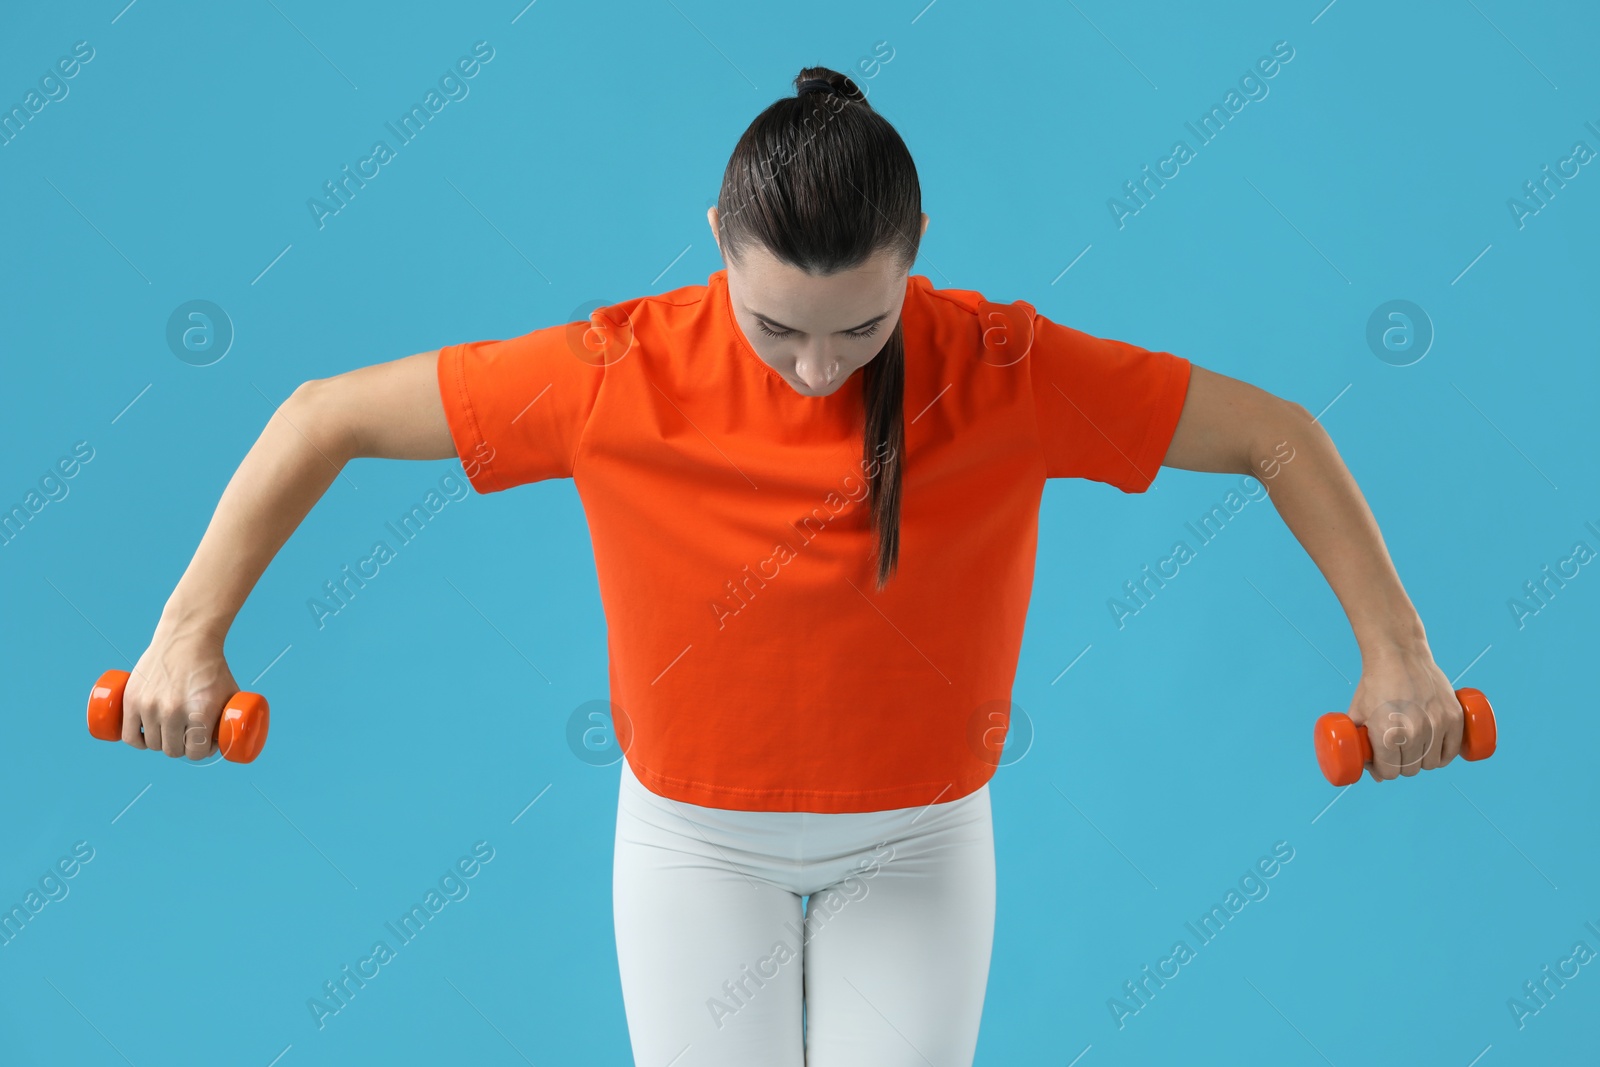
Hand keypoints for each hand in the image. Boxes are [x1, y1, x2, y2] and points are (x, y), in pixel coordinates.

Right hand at [121, 624, 239, 758]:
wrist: (186, 639)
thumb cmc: (211, 668)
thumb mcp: (230, 693)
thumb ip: (229, 719)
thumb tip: (227, 744)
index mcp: (200, 712)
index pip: (196, 752)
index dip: (202, 752)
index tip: (205, 745)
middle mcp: (172, 711)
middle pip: (173, 750)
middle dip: (182, 748)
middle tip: (187, 738)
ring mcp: (150, 706)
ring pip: (152, 744)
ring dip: (161, 743)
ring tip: (169, 734)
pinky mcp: (132, 699)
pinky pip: (128, 735)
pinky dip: (137, 741)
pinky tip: (145, 738)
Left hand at [1346, 644, 1463, 781]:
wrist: (1399, 655)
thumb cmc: (1375, 684)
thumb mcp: (1358, 712)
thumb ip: (1359, 742)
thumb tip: (1372, 773)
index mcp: (1387, 734)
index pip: (1389, 772)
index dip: (1382, 771)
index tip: (1381, 765)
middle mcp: (1414, 732)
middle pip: (1410, 769)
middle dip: (1400, 766)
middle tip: (1395, 754)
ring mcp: (1437, 725)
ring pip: (1431, 763)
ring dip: (1422, 762)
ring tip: (1414, 751)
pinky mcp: (1454, 717)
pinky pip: (1451, 751)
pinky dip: (1443, 756)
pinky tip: (1435, 753)